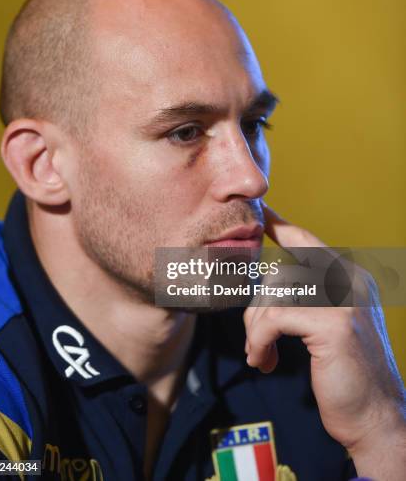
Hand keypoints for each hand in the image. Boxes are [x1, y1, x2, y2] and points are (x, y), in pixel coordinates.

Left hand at [244, 204, 405, 478]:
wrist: (376, 417)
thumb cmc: (347, 374)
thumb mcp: (330, 326)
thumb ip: (309, 299)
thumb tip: (268, 284)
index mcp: (350, 278)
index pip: (307, 240)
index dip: (281, 225)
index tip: (263, 214)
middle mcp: (349, 280)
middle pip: (277, 275)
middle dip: (256, 309)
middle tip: (256, 340)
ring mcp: (343, 299)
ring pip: (272, 296)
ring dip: (256, 330)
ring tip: (260, 355)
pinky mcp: (332, 323)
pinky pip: (272, 320)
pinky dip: (259, 341)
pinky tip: (264, 361)